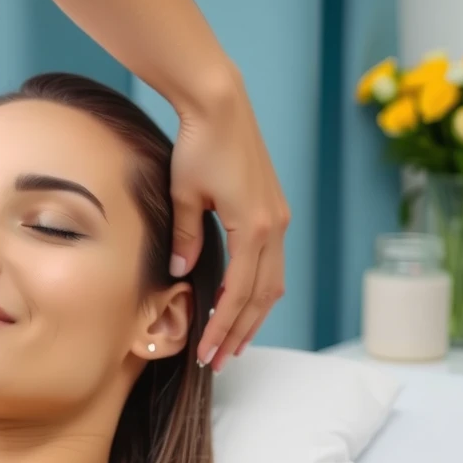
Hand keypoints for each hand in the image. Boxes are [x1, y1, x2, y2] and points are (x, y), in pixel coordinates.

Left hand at [169, 70, 289, 370]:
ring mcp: (279, 217)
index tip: (206, 353)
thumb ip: (184, 238)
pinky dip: (258, 288)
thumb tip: (182, 275)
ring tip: (234, 341)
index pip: (238, 293)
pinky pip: (272, 261)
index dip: (223, 327)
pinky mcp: (275, 209)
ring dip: (254, 314)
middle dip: (241, 331)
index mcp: (254, 227)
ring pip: (273, 281)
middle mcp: (275, 226)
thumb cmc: (198, 144)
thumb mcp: (183, 195)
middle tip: (219, 360)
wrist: (219, 103)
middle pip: (262, 296)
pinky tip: (243, 301)